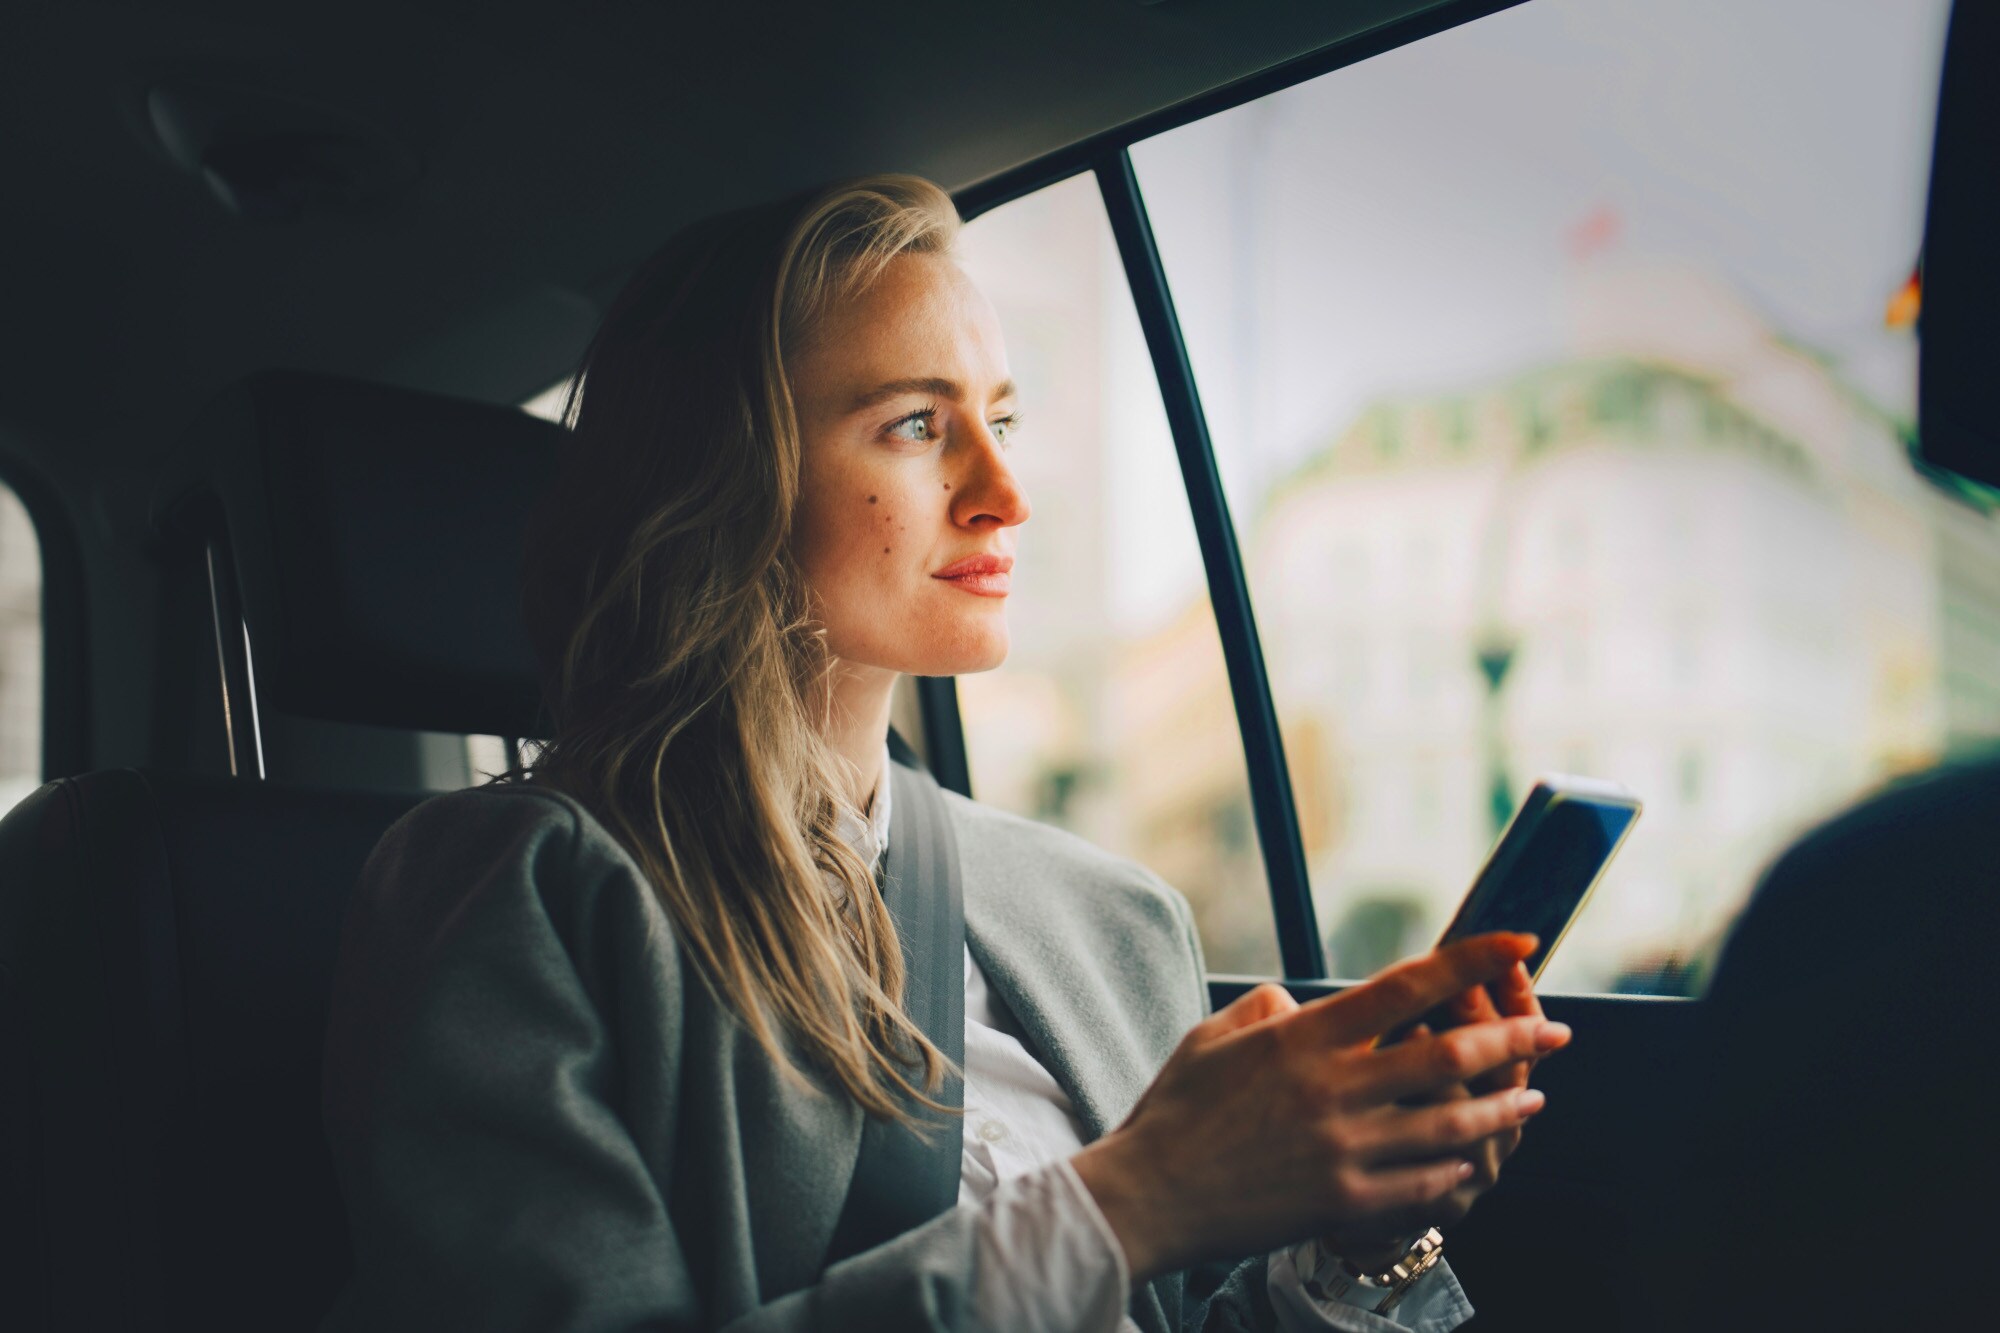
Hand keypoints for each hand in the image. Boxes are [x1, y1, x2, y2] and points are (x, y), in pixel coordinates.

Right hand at [1070, 934, 1568, 1281]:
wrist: (1149, 1197)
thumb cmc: (1174, 1112)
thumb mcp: (1210, 1037)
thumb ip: (1264, 1010)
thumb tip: (1298, 1001)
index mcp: (1303, 1036)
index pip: (1406, 986)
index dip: (1470, 961)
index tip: (1516, 943)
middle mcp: (1332, 1086)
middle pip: (1448, 1054)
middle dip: (1514, 1039)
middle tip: (1554, 1031)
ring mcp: (1343, 1146)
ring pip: (1450, 1122)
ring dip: (1501, 1108)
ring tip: (1532, 1099)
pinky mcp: (1343, 1200)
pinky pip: (1421, 1180)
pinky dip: (1455, 1166)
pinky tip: (1473, 1158)